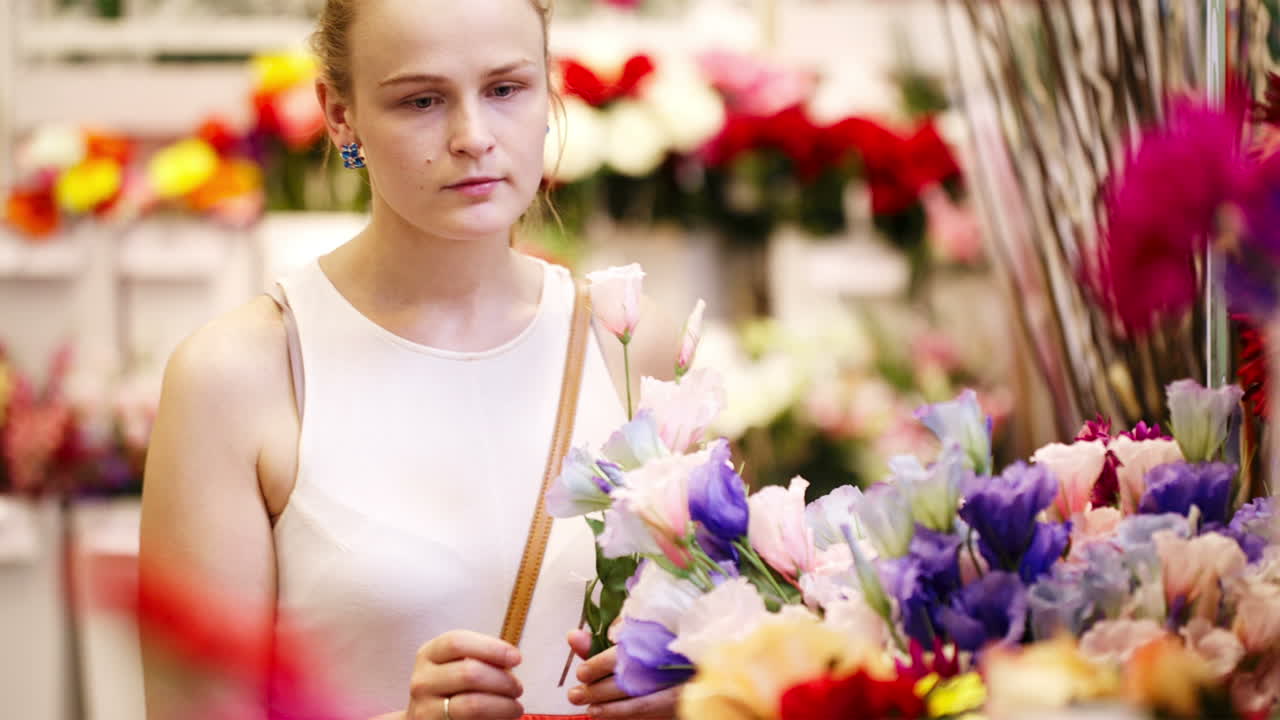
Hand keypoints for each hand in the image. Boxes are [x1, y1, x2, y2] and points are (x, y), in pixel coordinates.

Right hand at [406, 630, 523, 719]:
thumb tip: (511, 658)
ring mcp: (424, 708)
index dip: (490, 648)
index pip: (457, 642)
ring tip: (516, 707)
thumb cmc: (454, 687)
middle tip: (518, 688)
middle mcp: (422, 680)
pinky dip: (493, 719)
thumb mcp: (459, 665)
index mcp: (428, 654)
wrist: (430, 719)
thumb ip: (481, 658)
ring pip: (472, 704)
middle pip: (468, 673)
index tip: (516, 658)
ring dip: (502, 705)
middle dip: (502, 680)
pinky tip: (503, 718)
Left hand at [565, 629, 679, 718]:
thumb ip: (603, 638)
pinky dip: (629, 716)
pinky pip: (652, 713)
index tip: (582, 673)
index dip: (599, 665)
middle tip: (575, 695)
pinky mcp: (683, 701)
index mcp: (657, 638)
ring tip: (591, 711)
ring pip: (643, 704)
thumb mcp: (633, 632)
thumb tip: (573, 637)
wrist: (695, 654)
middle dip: (598, 692)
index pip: (624, 654)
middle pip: (630, 681)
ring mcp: (679, 685)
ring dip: (612, 711)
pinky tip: (611, 716)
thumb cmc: (660, 640)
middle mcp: (670, 662)